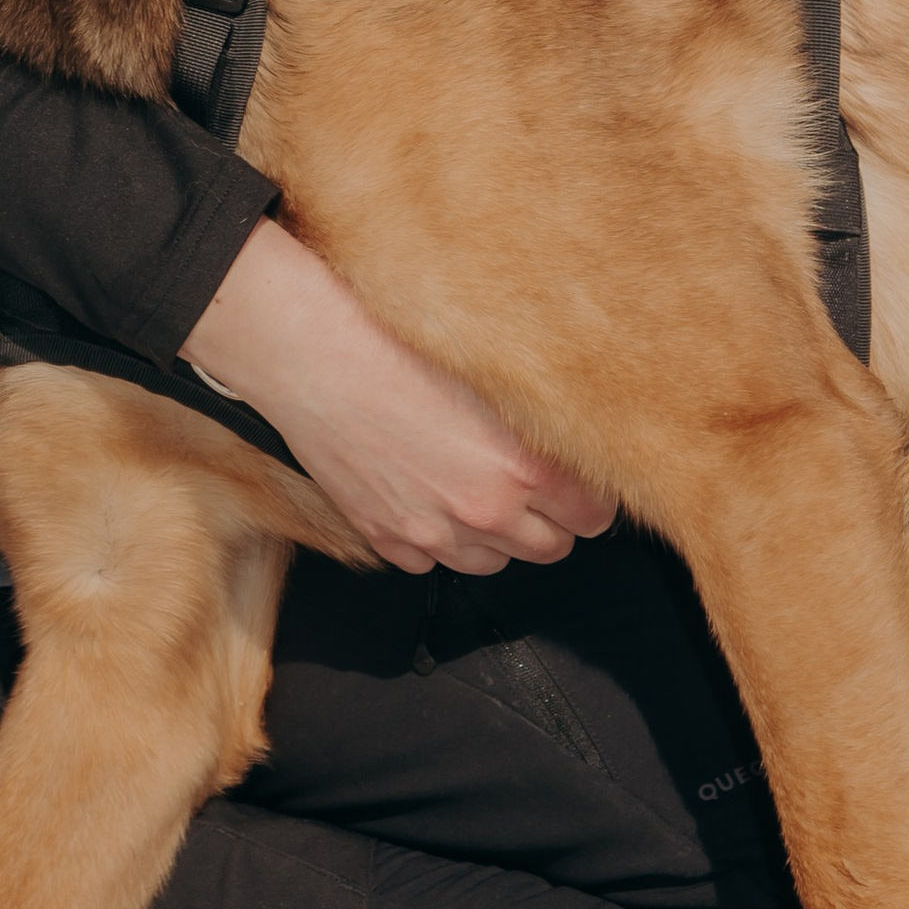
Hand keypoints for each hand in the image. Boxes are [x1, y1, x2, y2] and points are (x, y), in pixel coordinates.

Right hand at [181, 217, 612, 575]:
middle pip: (551, 549)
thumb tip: (572, 436)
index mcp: (523, 467)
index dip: (589, 494)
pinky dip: (438, 540)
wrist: (313, 355)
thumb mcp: (492, 368)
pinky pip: (432, 564)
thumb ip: (538, 416)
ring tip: (483, 490)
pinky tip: (431, 498)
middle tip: (537, 486)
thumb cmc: (394, 343)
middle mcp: (483, 511)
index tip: (581, 480)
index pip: (594, 515)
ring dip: (498, 535)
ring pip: (494, 563)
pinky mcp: (386, 537)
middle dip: (552, 520)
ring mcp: (432, 532)